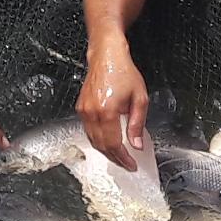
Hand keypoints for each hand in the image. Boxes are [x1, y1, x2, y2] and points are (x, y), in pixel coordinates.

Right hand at [77, 41, 149, 169]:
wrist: (106, 55)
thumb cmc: (122, 71)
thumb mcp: (140, 98)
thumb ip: (137, 124)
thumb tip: (136, 144)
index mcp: (107, 111)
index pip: (114, 144)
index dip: (123, 158)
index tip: (131, 164)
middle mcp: (92, 112)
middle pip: (102, 146)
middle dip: (115, 158)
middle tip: (126, 163)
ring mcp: (84, 110)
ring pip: (93, 140)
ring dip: (106, 150)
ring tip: (119, 155)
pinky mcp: (81, 108)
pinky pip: (88, 131)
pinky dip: (98, 140)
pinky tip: (108, 141)